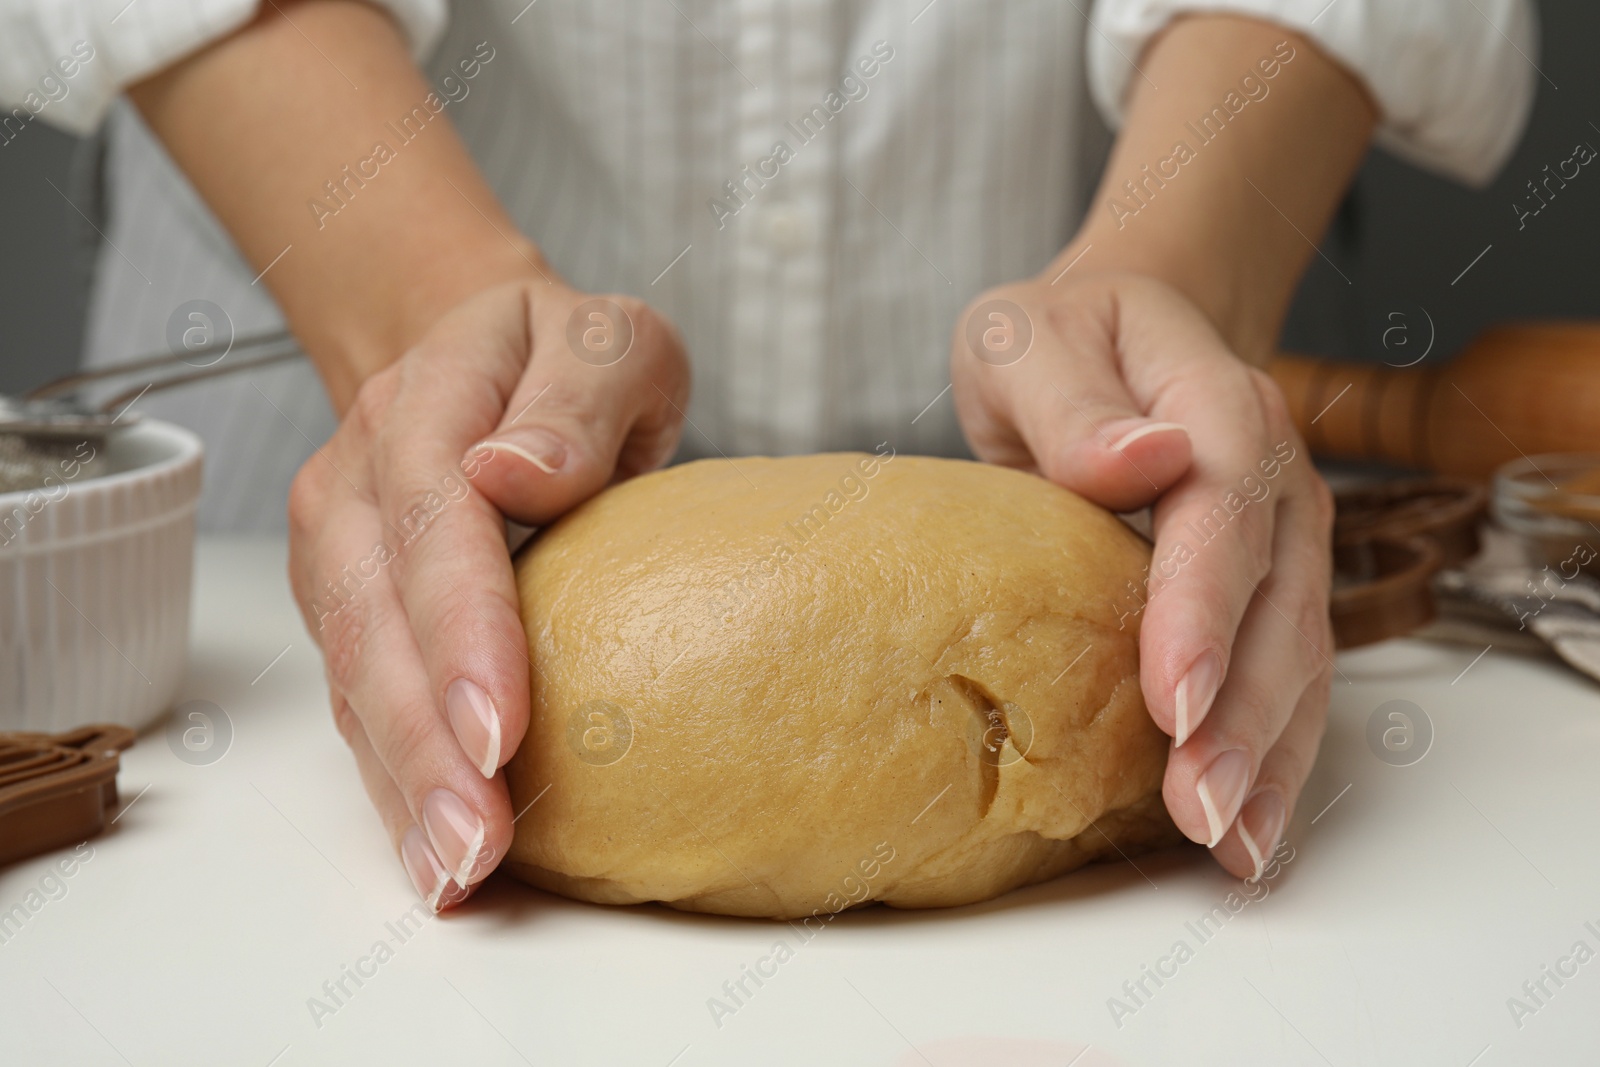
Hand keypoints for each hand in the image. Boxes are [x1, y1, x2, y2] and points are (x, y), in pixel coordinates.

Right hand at [288, 276, 688, 908]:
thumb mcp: (608, 340)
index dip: (462, 628)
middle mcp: (358, 483)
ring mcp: (340, 550)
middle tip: (477, 840)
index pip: (434, 520)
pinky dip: (392, 782)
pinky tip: (431, 854)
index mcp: (426, 403)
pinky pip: (360, 700)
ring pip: (355, 677)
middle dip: (424, 742)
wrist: (475, 350)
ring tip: (456, 872)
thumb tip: (520, 472)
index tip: (498, 727)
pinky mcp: (346, 607)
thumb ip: (577, 399)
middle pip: (377, 620)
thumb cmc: (564, 355)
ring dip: (401, 783)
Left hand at [950, 270, 1333, 880]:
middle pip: (1279, 599)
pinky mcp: (1272, 585)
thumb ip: (1072, 402)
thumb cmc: (1058, 338)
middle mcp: (1274, 473)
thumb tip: (1141, 458)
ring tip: (1231, 842)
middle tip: (1201, 806)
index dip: (1204, 607)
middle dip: (1245, 712)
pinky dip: (1276, 754)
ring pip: (1300, 652)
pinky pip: (1288, 674)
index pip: (1224, 507)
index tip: (1172, 698)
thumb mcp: (1027, 339)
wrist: (1125, 328)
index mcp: (1215, 399)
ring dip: (1272, 753)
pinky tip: (1249, 829)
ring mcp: (1286, 534)